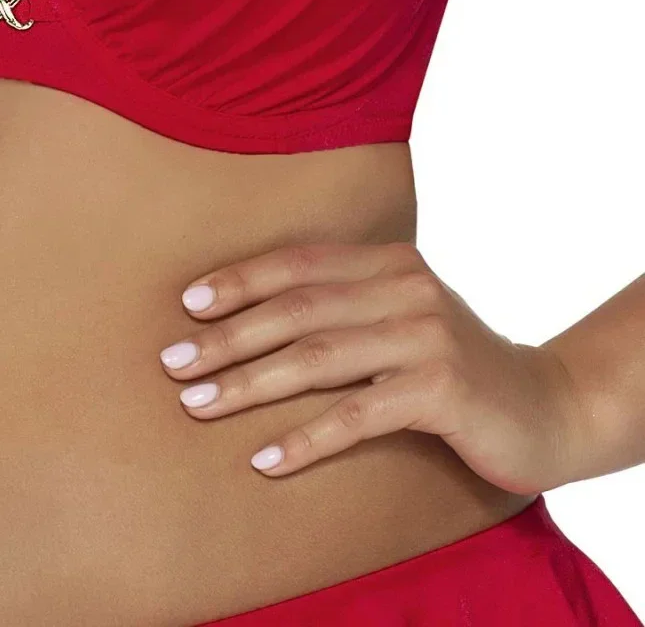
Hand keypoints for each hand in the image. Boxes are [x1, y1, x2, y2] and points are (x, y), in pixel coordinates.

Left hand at [158, 240, 586, 491]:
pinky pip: (357, 414)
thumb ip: (345, 306)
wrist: (544, 407)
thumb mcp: (400, 319)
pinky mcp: (440, 389)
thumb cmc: (451, 366)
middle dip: (227, 337)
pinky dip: (306, 437)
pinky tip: (265, 457)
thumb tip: (248, 319)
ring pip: (316, 357)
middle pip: (296, 309)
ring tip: (198, 405)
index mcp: (389, 260)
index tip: (185, 305)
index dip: (238, 281)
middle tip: (172, 364)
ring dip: (248, 383)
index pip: (297, 263)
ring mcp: (424, 335)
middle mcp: (404, 286)